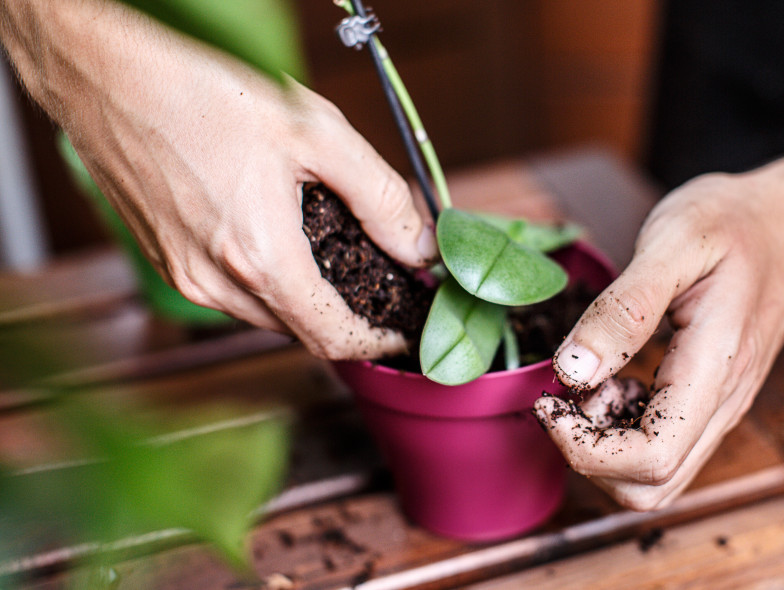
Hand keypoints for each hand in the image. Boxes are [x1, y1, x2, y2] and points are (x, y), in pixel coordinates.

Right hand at [22, 2, 435, 358]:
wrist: (105, 70)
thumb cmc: (203, 90)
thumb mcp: (316, 132)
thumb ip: (381, 197)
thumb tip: (420, 246)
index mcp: (258, 258)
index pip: (333, 337)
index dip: (380, 340)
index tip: (409, 327)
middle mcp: (214, 283)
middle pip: (301, 329)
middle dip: (350, 316)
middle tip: (387, 282)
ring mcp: (182, 274)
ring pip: (265, 313)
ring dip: (308, 298)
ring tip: (343, 256)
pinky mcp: (165, 258)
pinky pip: (232, 292)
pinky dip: (269, 280)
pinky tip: (285, 237)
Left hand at [534, 172, 783, 509]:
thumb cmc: (736, 224)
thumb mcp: (674, 242)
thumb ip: (623, 310)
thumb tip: (572, 371)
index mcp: (714, 369)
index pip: (649, 457)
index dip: (584, 447)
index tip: (550, 399)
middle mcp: (722, 405)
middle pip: (649, 486)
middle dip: (589, 455)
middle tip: (565, 395)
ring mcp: (719, 410)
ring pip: (656, 477)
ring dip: (605, 446)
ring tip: (592, 382)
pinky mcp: (708, 405)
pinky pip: (663, 449)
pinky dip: (622, 431)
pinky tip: (613, 379)